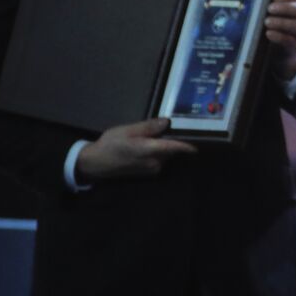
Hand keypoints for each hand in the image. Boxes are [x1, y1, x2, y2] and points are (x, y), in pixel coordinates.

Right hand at [74, 117, 197, 181]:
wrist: (95, 163)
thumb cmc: (110, 144)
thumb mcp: (128, 131)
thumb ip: (149, 127)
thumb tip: (167, 122)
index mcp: (149, 150)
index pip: (175, 147)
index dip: (187, 145)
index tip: (200, 141)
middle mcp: (154, 162)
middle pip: (172, 150)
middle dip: (172, 140)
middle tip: (166, 129)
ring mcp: (152, 169)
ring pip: (166, 155)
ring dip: (164, 147)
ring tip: (151, 137)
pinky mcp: (148, 173)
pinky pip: (159, 160)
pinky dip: (157, 153)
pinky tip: (146, 146)